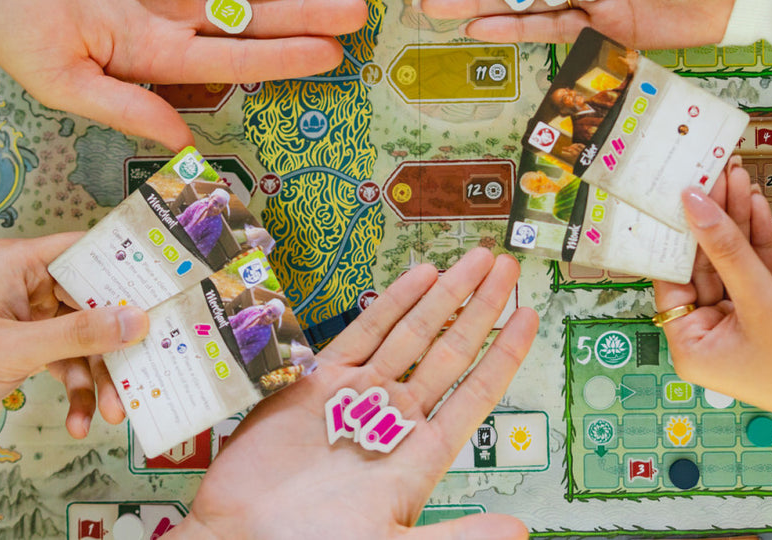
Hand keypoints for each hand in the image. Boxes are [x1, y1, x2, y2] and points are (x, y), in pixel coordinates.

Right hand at [0, 0, 368, 146]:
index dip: (284, 57)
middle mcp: (168, 11)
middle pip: (252, 14)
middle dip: (304, 14)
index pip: (234, 58)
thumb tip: (182, 142)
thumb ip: (125, 106)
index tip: (332, 59)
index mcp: (151, 53)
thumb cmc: (4, 20)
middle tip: (357, 14)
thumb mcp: (62, 78)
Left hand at [0, 233, 150, 441]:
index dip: (129, 267)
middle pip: (93, 301)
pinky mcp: (21, 349)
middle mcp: (26, 284)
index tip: (168, 287)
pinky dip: (75, 390)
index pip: (89, 250)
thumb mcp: (11, 351)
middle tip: (147, 365)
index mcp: (20, 263)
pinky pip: (64, 362)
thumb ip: (76, 334)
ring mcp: (25, 318)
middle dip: (117, 341)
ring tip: (112, 412)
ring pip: (83, 338)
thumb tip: (133, 319)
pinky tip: (78, 421)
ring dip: (98, 376)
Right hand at [178, 249, 536, 539]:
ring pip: (414, 333)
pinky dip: (392, 303)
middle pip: (451, 350)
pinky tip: (420, 277)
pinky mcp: (318, 382)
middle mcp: (395, 418)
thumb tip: (518, 534)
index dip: (505, 354)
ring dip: (445, 295)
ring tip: (477, 261)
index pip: (477, 392)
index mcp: (420, 455)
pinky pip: (364, 332)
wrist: (240, 539)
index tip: (531, 317)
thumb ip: (456, 539)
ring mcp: (358, 396)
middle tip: (508, 268)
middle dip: (481, 308)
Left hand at [651, 165, 771, 413]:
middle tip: (714, 173)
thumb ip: (726, 248)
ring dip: (735, 221)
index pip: (672, 277)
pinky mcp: (761, 313)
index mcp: (689, 345)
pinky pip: (751, 271)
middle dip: (713, 219)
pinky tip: (754, 203)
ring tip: (737, 176)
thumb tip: (693, 202)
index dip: (678, 234)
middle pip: (701, 265)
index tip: (683, 193)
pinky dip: (756, 241)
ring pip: (728, 262)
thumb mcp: (759, 299)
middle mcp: (705, 335)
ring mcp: (734, 323)